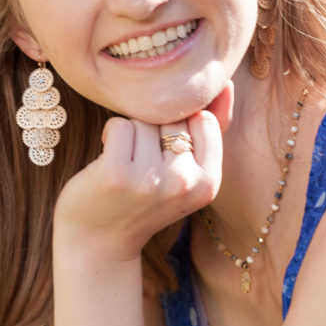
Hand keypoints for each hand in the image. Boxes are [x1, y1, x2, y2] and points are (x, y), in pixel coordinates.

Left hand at [54, 84, 233, 263]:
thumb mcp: (186, 170)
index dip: (178, 128)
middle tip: (143, 166)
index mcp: (210, 182)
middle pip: (171, 116)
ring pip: (144, 119)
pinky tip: (108, 162)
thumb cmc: (142, 199)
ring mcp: (150, 180)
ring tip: (126, 165)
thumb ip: (212, 128)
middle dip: (153, 131)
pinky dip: (110, 137)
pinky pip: (119, 125)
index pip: (202, 118)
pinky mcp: (116, 174)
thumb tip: (226, 83)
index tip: (165, 158)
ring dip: (130, 135)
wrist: (99, 241)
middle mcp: (184, 183)